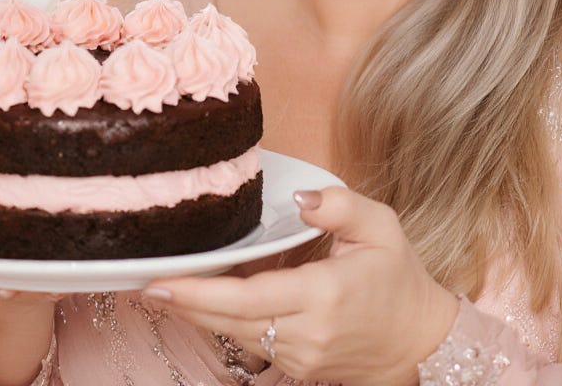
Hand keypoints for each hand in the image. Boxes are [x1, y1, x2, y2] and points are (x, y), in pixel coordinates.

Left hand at [141, 186, 459, 385]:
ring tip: (160, 290)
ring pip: (234, 336)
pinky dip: (220, 324)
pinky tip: (199, 304)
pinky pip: (249, 343)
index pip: (247, 298)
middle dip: (181, 304)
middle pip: (228, 322)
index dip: (198, 293)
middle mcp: (307, 331)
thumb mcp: (382, 226)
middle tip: (141, 284)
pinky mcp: (299, 365)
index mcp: (323, 294)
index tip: (159, 283)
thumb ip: (341, 205)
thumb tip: (300, 197)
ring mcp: (301, 354)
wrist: (420, 340)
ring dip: (196, 314)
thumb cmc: (398, 277)